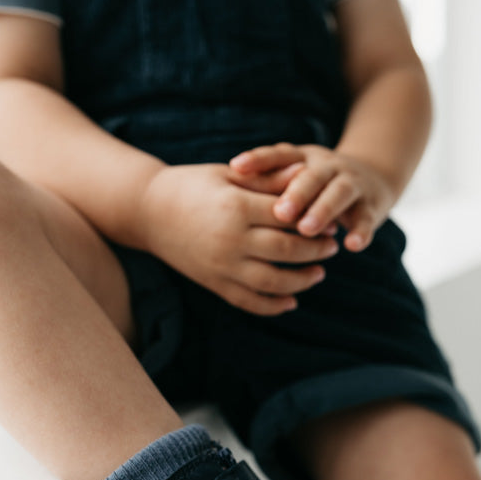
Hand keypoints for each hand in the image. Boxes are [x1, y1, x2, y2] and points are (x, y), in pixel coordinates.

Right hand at [138, 162, 339, 315]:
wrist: (148, 211)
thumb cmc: (193, 185)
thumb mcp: (230, 175)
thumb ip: (268, 179)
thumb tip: (307, 173)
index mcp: (235, 206)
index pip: (288, 216)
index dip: (314, 218)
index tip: (333, 219)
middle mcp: (229, 239)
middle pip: (286, 251)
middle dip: (315, 250)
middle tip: (332, 246)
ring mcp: (220, 266)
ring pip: (273, 282)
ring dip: (302, 281)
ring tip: (319, 273)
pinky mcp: (212, 283)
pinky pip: (248, 302)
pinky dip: (273, 306)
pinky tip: (292, 301)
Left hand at [228, 142, 396, 251]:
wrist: (372, 177)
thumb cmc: (315, 183)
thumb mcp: (293, 175)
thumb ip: (268, 180)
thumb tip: (225, 183)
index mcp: (304, 158)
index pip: (280, 154)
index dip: (259, 160)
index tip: (236, 167)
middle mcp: (329, 167)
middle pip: (312, 176)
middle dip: (296, 193)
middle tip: (279, 212)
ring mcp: (352, 184)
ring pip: (339, 194)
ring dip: (323, 211)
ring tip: (307, 230)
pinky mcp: (371, 205)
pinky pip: (366, 218)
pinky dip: (361, 231)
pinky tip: (352, 245)